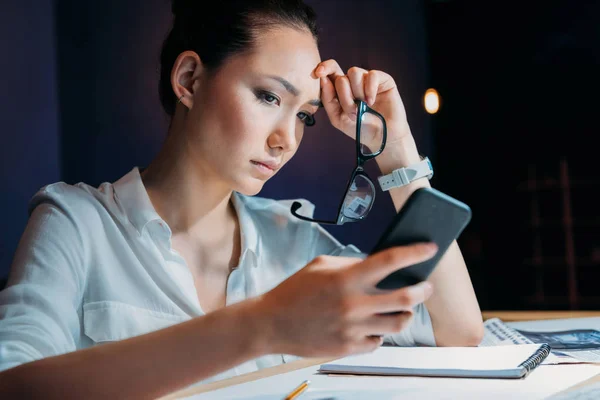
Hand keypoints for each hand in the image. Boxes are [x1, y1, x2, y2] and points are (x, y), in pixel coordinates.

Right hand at [256, 243, 436, 358]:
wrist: (271, 323)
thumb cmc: (295, 291)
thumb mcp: (321, 265)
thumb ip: (351, 263)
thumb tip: (378, 266)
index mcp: (346, 278)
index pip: (390, 261)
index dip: (415, 252)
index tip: (430, 248)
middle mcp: (354, 303)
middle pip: (406, 298)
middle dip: (423, 290)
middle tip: (426, 286)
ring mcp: (353, 328)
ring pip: (398, 323)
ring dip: (405, 314)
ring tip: (401, 308)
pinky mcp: (349, 347)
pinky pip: (379, 341)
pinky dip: (381, 332)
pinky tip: (373, 325)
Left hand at [314, 59, 411, 148]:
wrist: (382, 137)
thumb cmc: (359, 128)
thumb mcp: (338, 118)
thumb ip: (328, 99)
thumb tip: (323, 79)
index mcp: (341, 90)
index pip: (330, 71)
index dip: (324, 68)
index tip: (318, 74)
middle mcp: (353, 82)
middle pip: (341, 77)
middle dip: (344, 96)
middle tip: (352, 112)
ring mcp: (368, 80)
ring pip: (354, 72)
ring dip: (356, 93)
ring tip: (364, 107)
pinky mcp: (383, 80)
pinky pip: (372, 75)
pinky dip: (370, 89)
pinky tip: (372, 101)